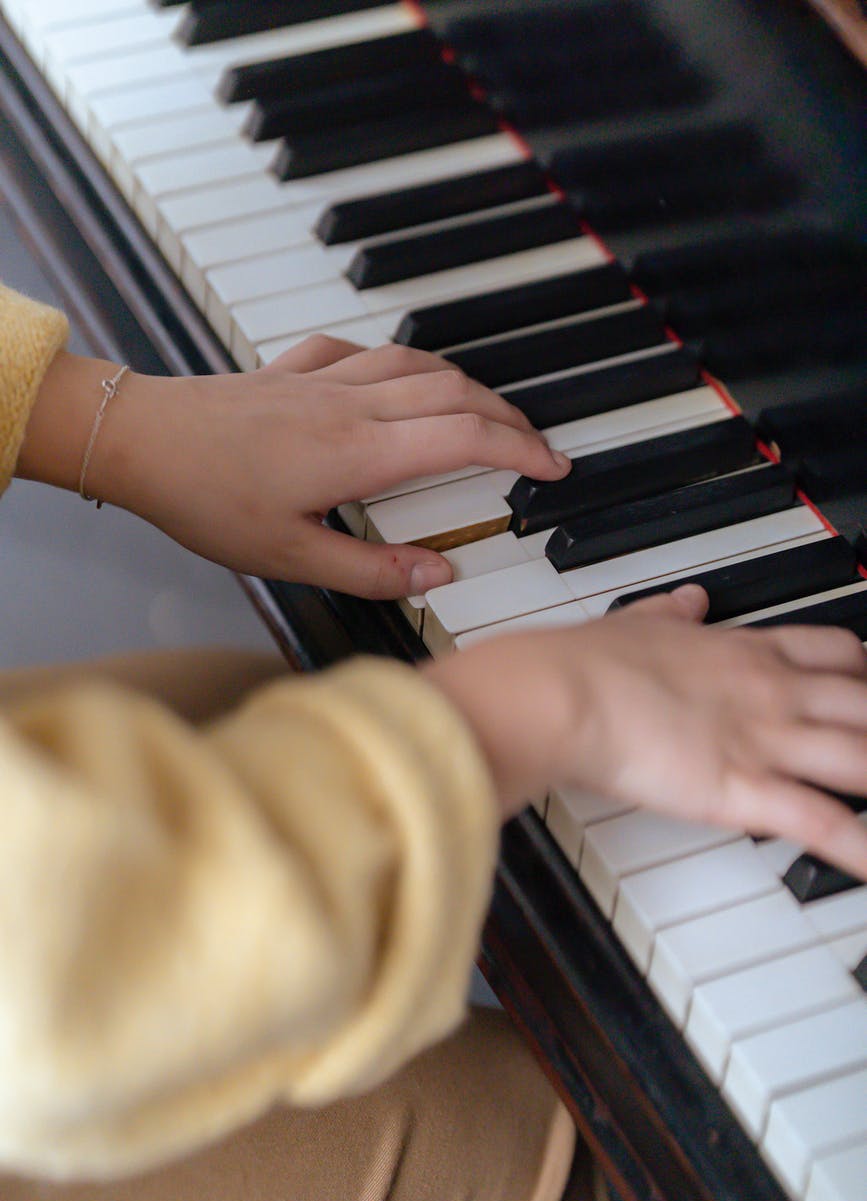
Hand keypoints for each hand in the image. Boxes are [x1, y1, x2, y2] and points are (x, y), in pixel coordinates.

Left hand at [24, 337, 567, 596]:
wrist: (138, 440)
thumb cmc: (203, 497)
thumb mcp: (289, 558)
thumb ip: (370, 570)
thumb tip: (438, 575)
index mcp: (361, 452)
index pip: (465, 440)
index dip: (519, 450)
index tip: (551, 467)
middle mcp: (353, 406)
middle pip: (456, 395)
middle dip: (509, 419)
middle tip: (536, 446)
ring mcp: (324, 381)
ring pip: (418, 365)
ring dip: (465, 386)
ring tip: (488, 412)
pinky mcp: (293, 370)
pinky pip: (364, 352)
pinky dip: (399, 362)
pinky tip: (396, 377)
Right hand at [425, 585, 866, 878]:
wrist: (560, 692)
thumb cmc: (586, 663)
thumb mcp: (637, 622)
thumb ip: (672, 614)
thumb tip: (690, 600)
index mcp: (744, 651)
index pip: (834, 652)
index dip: (866, 671)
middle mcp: (769, 692)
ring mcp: (764, 740)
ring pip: (864, 758)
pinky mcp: (744, 790)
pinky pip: (823, 822)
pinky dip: (860, 846)